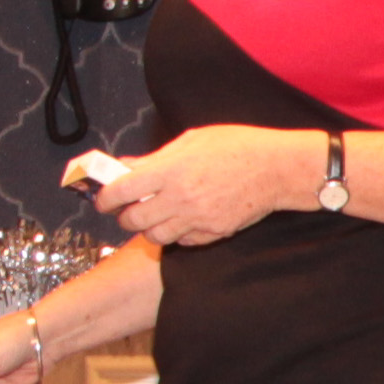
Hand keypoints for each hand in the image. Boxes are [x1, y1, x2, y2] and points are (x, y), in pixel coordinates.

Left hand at [94, 125, 318, 247]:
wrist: (278, 168)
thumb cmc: (238, 146)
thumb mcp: (192, 141)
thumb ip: (156, 157)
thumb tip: (127, 166)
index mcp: (170, 170)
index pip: (121, 191)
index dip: (105, 198)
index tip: (104, 199)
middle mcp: (180, 197)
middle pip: (134, 220)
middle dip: (125, 216)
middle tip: (128, 209)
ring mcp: (198, 218)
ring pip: (156, 237)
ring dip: (149, 229)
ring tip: (155, 217)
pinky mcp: (215, 231)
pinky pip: (185, 241)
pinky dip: (178, 235)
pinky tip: (182, 221)